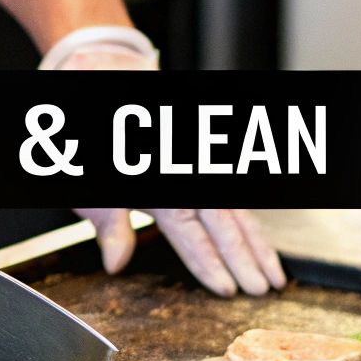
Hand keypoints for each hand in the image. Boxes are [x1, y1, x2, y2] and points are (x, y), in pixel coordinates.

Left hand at [43, 26, 286, 297]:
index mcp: (155, 180)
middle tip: (265, 289)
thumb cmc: (89, 131)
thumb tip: (115, 262)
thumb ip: (107, 221)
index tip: (227, 287)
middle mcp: (182, 170)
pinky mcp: (201, 154)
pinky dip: (248, 218)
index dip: (209, 261)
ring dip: (256, 241)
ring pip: (235, 206)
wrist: (102, 71)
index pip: (189, 229)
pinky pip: (230, 192)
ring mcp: (196, 160)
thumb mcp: (85, 180)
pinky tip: (260, 241)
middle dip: (245, 256)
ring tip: (275, 273)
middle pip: (222, 219)